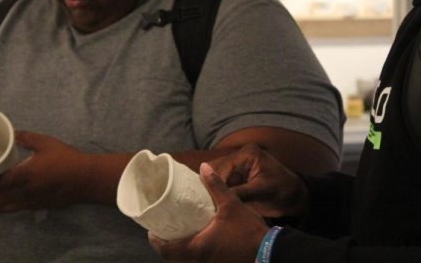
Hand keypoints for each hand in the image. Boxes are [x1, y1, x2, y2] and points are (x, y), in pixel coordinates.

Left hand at [0, 131, 87, 213]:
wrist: (85, 179)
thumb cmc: (66, 159)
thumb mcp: (46, 143)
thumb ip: (26, 137)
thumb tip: (10, 131)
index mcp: (24, 176)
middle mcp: (23, 192)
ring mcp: (29, 201)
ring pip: (1, 208)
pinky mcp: (35, 205)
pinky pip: (11, 210)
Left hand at [150, 162, 268, 262]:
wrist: (269, 252)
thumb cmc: (248, 231)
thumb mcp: (231, 204)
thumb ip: (216, 186)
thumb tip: (204, 167)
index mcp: (197, 248)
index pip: (166, 250)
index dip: (156, 241)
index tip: (151, 230)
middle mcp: (200, 259)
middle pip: (174, 257)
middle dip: (167, 244)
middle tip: (164, 228)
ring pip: (187, 258)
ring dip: (181, 247)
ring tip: (180, 230)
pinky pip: (200, 258)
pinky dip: (194, 250)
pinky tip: (200, 238)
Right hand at [208, 143, 308, 218]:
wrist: (295, 197)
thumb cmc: (283, 190)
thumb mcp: (261, 191)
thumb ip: (239, 192)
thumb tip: (218, 197)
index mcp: (247, 154)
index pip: (223, 166)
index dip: (213, 181)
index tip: (205, 197)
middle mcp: (241, 157)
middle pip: (216, 168)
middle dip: (209, 184)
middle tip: (200, 200)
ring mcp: (239, 167)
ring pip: (217, 176)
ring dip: (211, 188)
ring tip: (203, 202)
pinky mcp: (238, 177)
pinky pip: (223, 183)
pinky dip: (218, 192)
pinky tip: (211, 203)